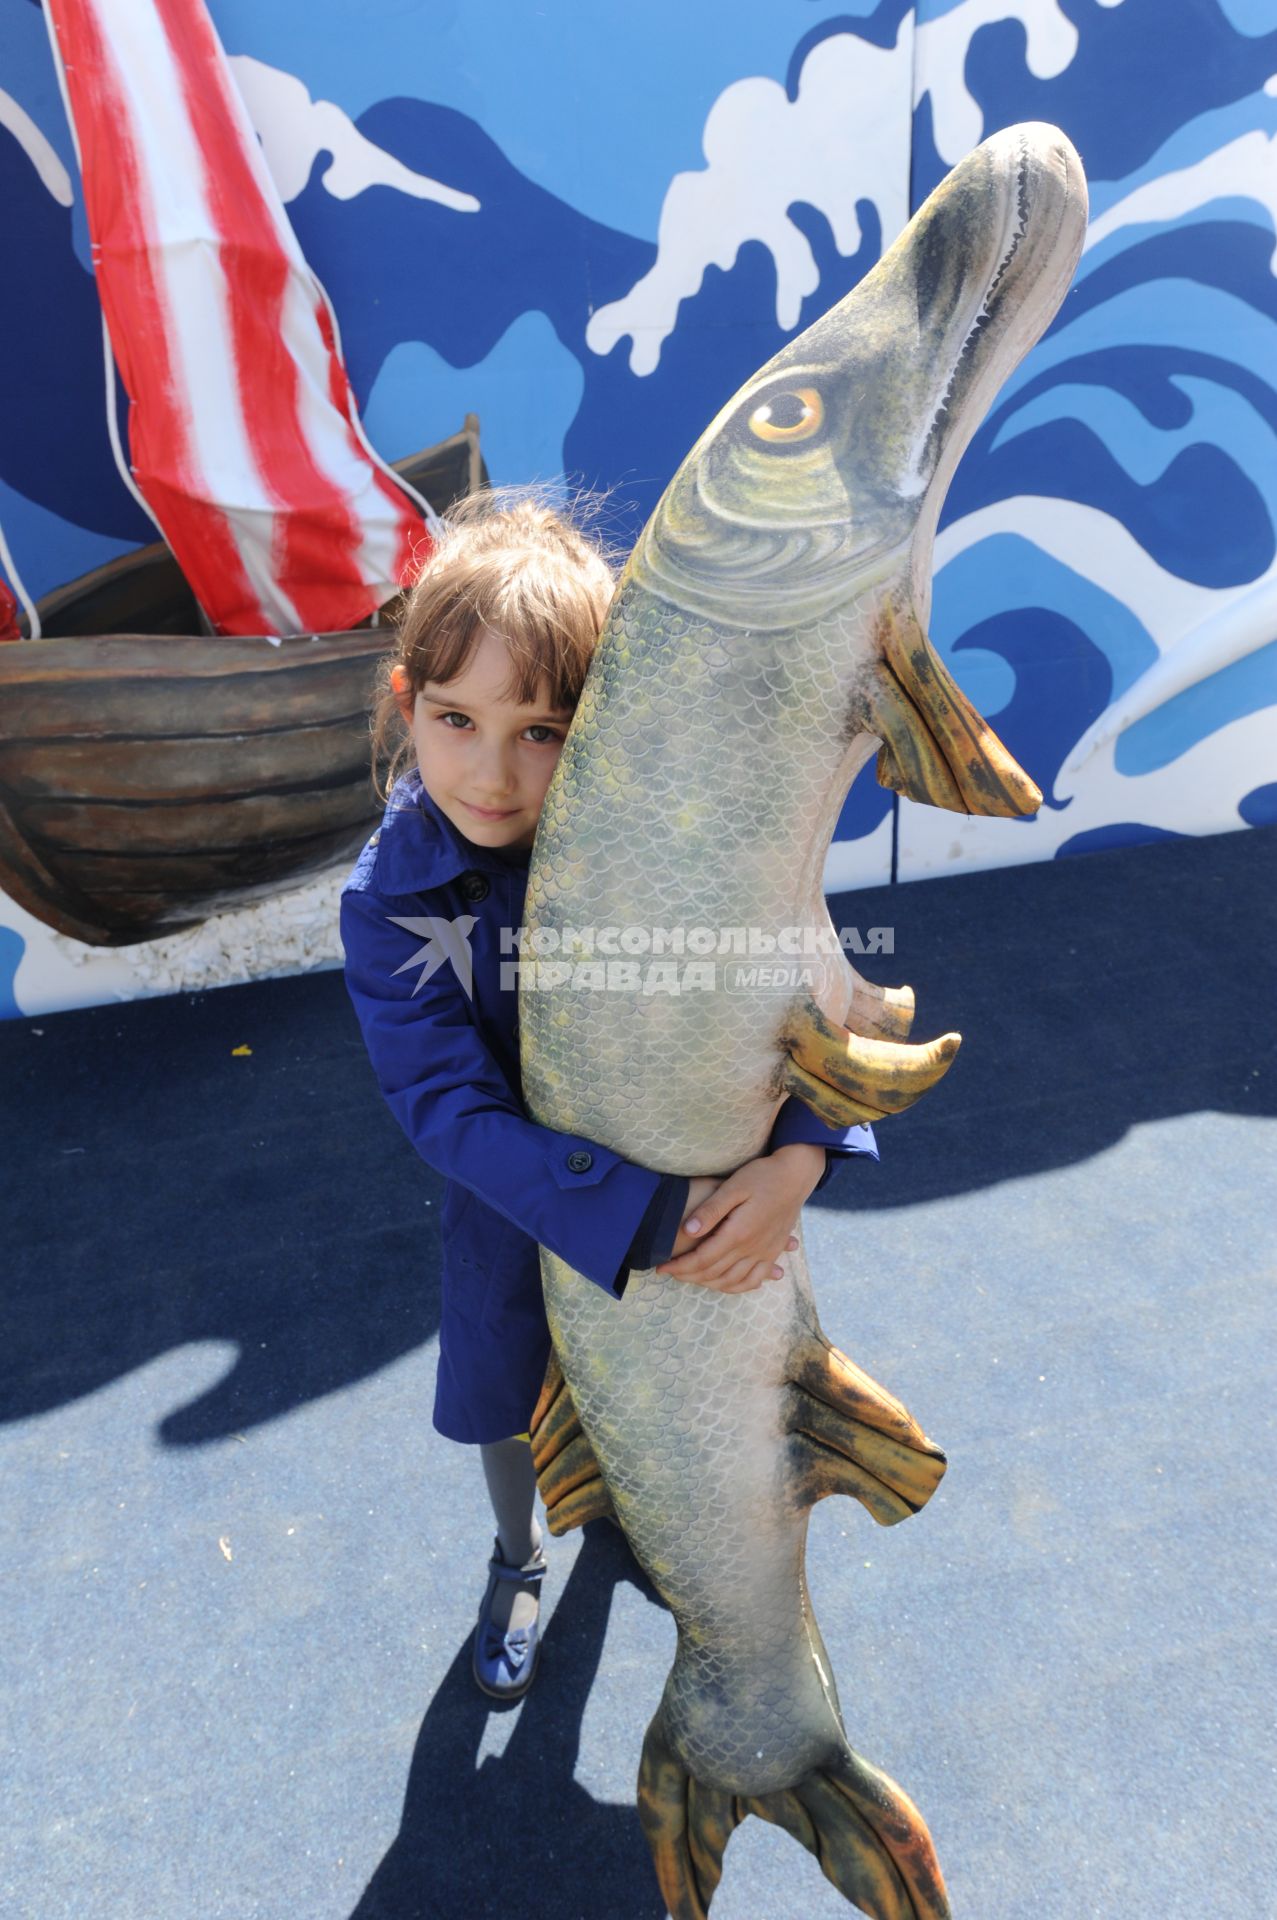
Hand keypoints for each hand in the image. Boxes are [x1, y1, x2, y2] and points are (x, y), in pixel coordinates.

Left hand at [656, 1144, 824, 1293]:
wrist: (795, 1176)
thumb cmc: (762, 1176)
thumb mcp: (733, 1186)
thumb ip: (710, 1210)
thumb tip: (688, 1230)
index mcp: (739, 1233)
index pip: (702, 1259)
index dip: (680, 1266)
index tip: (661, 1267)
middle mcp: (752, 1248)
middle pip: (715, 1273)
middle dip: (689, 1276)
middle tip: (670, 1273)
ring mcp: (765, 1252)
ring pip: (734, 1280)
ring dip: (709, 1284)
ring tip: (691, 1278)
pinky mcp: (773, 1251)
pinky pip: (755, 1279)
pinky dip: (737, 1287)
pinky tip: (726, 1284)